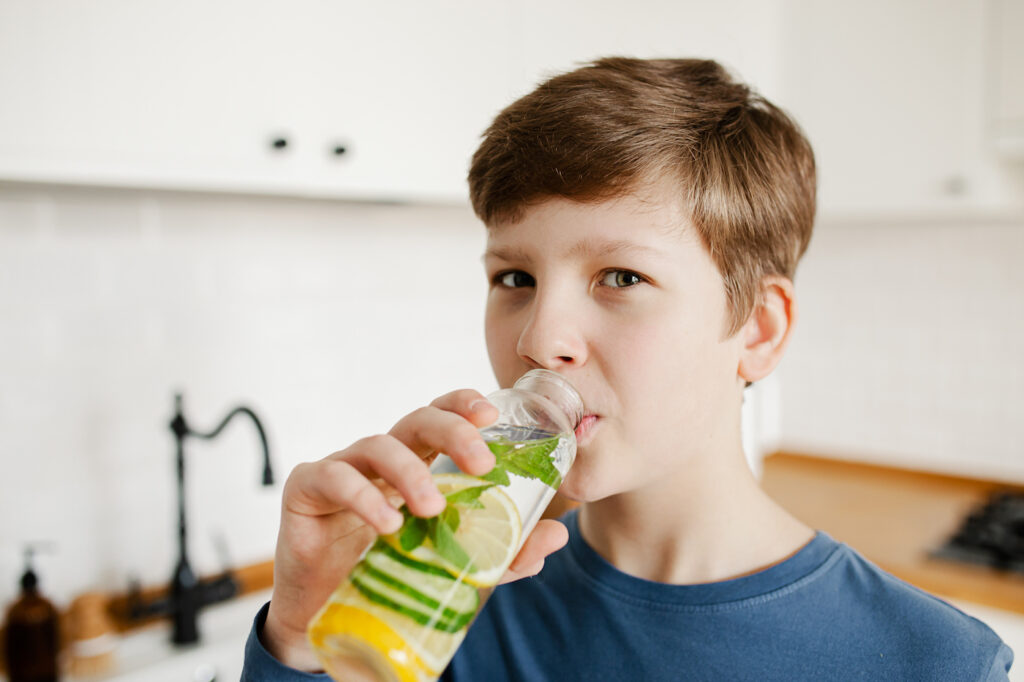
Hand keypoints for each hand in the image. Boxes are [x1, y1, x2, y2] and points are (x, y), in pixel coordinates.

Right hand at [261, 389, 569, 670]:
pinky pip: (334, 477)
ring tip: (433, 507)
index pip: (442, 416)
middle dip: (452, 431)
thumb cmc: (390, 574)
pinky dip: (363, 496)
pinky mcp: (306, 489)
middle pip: (418, 420)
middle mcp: (382, 457)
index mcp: (418, 462)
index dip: (463, 404)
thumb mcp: (455, 564)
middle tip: (482, 463)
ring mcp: (343, 468)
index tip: (491, 414)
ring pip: (378, 445)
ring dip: (411, 471)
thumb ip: (504, 552)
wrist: (327, 617)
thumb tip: (557, 535)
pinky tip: (387, 524)